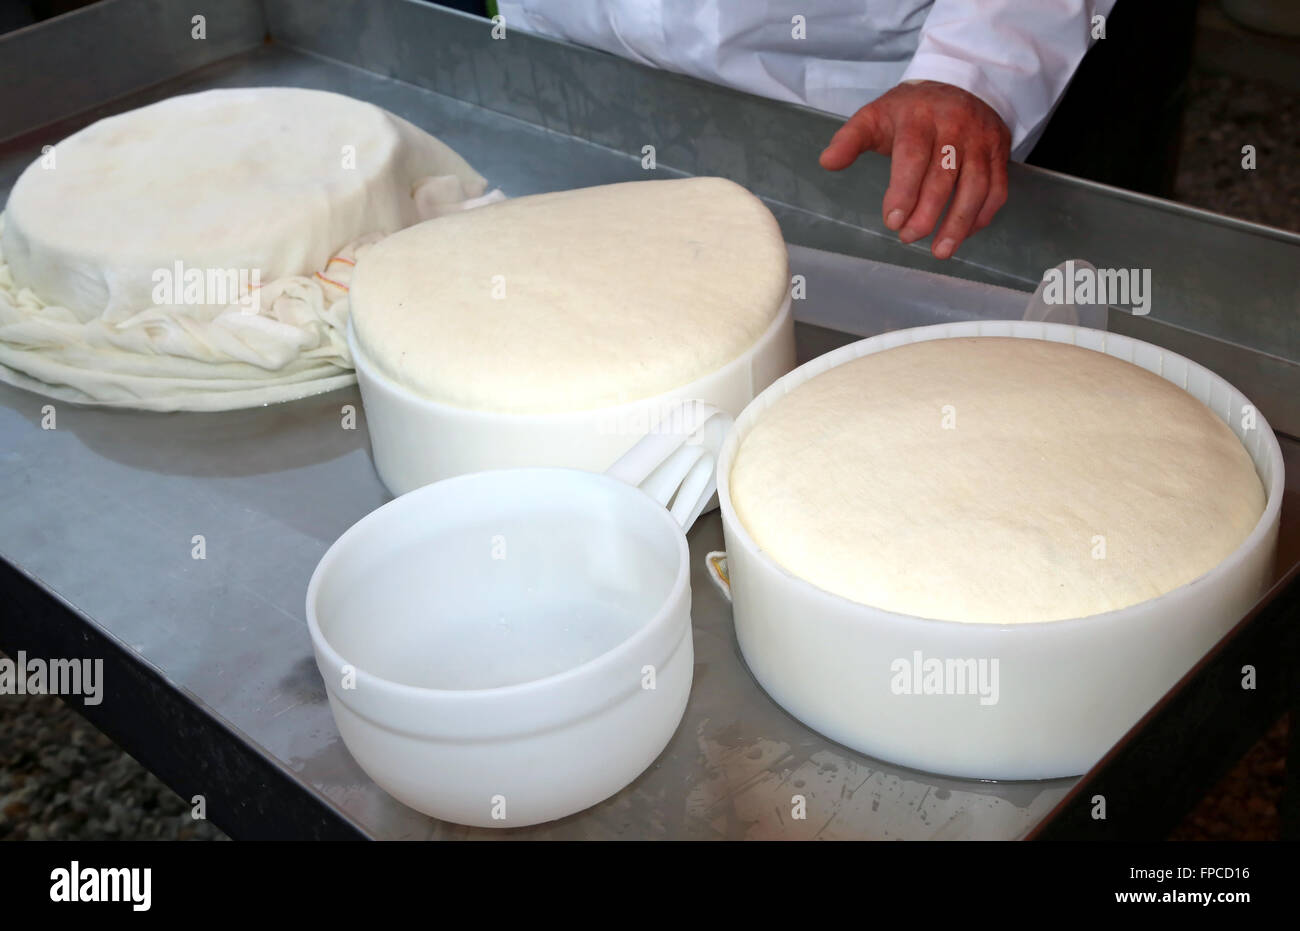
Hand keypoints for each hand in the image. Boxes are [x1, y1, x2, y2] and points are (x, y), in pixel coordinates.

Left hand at [819, 81, 1010, 259]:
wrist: (956, 84)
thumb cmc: (909, 111)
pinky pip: (996, 188)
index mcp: (920, 117)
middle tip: (908, 237)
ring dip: (959, 223)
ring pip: (976, 186)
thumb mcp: (874, 116)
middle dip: (927, 213)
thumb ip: (850, 140)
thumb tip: (827, 162)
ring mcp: (981, 139)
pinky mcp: (999, 152)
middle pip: (944, 176)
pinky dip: (982, 215)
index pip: (913, 156)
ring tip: (940, 251)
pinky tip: (964, 234)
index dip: (904, 191)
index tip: (892, 221)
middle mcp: (955, 126)